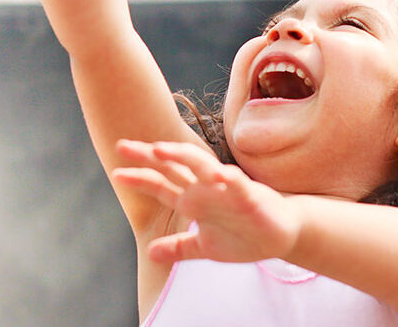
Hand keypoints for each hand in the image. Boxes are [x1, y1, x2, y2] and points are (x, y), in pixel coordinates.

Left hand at [113, 140, 299, 263]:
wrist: (281, 236)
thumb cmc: (243, 237)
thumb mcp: (205, 247)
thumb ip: (179, 247)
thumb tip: (150, 252)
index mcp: (193, 200)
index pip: (161, 185)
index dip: (139, 179)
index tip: (116, 173)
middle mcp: (205, 189)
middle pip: (173, 167)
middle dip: (148, 156)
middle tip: (122, 146)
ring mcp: (225, 189)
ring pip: (201, 166)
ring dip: (181, 156)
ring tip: (160, 149)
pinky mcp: (248, 195)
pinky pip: (237, 183)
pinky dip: (228, 178)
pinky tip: (218, 174)